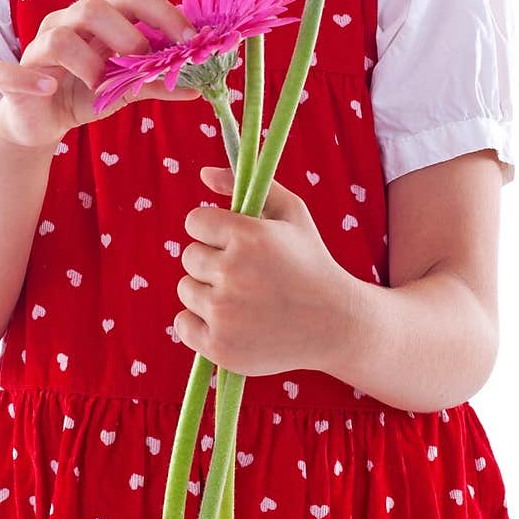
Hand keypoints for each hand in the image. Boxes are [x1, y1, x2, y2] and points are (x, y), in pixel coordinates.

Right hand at [0, 0, 201, 148]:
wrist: (40, 121)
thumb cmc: (84, 92)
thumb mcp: (125, 89)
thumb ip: (157, 83)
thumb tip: (199, 86)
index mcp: (100, 18)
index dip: (165, 15)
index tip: (192, 41)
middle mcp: (68, 22)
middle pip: (94, 7)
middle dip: (127, 35)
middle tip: (145, 63)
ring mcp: (38, 46)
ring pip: (60, 37)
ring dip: (88, 63)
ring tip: (102, 87)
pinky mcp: (14, 76)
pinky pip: (12, 71)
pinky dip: (33, 79)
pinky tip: (50, 88)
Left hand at [174, 165, 350, 376]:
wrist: (335, 324)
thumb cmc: (310, 262)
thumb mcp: (291, 212)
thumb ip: (248, 186)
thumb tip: (203, 173)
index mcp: (246, 236)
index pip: (195, 222)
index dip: (213, 231)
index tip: (233, 242)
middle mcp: (231, 272)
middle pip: (189, 257)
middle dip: (212, 261)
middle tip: (244, 273)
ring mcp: (223, 313)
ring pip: (186, 290)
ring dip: (206, 291)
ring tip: (242, 298)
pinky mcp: (219, 346)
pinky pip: (183, 324)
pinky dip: (199, 323)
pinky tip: (229, 321)